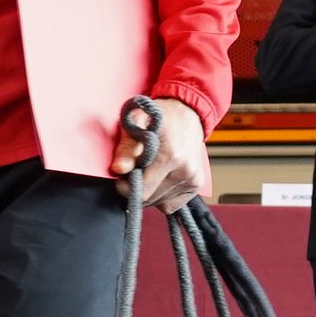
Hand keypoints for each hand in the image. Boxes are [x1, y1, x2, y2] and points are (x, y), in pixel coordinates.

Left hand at [117, 97, 213, 211]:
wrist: (188, 112)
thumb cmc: (160, 117)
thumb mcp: (137, 123)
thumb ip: (126, 148)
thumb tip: (119, 169)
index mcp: (170, 155)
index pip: (142, 191)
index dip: (126, 187)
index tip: (123, 176)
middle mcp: (185, 170)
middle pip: (150, 199)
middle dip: (137, 189)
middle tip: (135, 171)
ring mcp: (193, 179)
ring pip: (159, 203)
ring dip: (149, 192)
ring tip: (149, 172)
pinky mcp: (196, 185)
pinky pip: (171, 204)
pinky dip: (161, 196)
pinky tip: (160, 179)